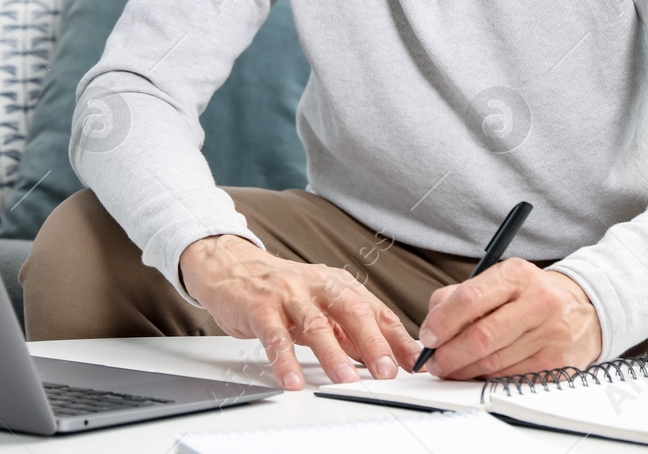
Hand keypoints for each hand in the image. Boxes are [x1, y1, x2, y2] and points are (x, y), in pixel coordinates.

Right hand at [180, 234, 421, 390]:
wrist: (233, 267)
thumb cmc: (282, 290)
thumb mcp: (322, 305)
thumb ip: (351, 331)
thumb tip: (386, 358)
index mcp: (339, 285)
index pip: (376, 311)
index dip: (396, 337)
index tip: (414, 361)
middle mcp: (318, 286)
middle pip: (352, 311)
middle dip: (373, 342)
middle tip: (386, 370)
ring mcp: (289, 295)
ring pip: (316, 324)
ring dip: (332, 354)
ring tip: (345, 378)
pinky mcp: (261, 308)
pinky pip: (275, 336)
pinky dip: (285, 360)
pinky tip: (293, 380)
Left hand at [418, 259, 601, 379]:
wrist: (583, 310)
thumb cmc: (530, 296)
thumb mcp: (498, 281)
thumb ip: (458, 297)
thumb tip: (431, 327)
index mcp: (517, 275)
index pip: (470, 298)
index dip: (442, 322)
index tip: (428, 337)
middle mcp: (538, 302)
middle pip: (481, 337)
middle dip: (449, 355)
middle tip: (434, 363)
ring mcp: (551, 334)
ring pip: (494, 362)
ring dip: (464, 371)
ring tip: (451, 369)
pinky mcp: (558, 363)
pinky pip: (511, 377)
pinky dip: (488, 379)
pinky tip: (479, 373)